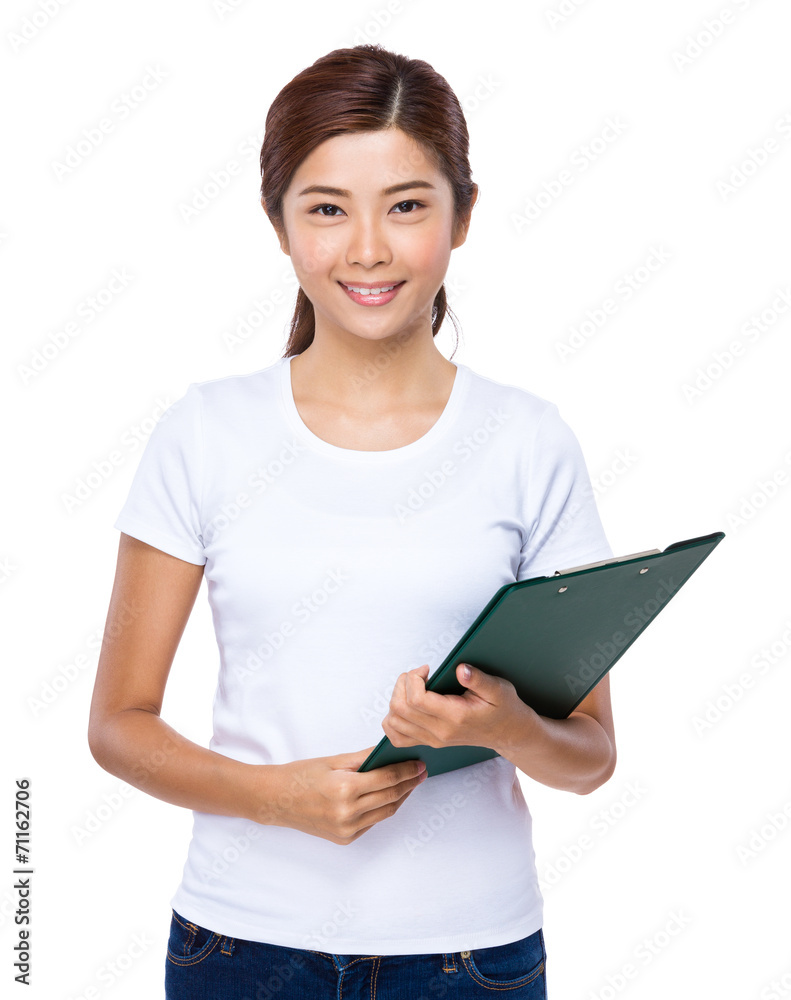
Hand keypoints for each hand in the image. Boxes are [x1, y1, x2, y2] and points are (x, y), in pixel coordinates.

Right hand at [247, 745, 426, 845]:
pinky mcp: (345, 838)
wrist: (275, 800)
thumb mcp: (334, 760)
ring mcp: (346, 829)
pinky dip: (384, 808)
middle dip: (409, 783)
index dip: (407, 770)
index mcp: (345, 789)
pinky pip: (373, 821)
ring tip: (410, 783)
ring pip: (386, 812)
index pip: (387, 778)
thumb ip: (365, 758)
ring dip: (401, 797)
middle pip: (391, 796)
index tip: (420, 764)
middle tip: (421, 771)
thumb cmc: (301, 775)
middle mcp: (347, 813)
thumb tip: (390, 751)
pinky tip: (390, 796)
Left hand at [381, 663, 537, 751]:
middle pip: (399, 709)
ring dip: (396, 699)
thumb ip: (478, 679)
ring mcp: (432, 740)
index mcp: (455, 717)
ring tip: (413, 687)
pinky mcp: (429, 742)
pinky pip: (398, 737)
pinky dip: (394, 720)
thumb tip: (460, 669)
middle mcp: (439, 732)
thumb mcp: (498, 688)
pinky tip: (408, 705)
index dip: (414, 678)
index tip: (427, 669)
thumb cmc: (504, 708)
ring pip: (394, 723)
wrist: (509, 733)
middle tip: (418, 675)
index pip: (416, 699)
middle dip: (402, 684)